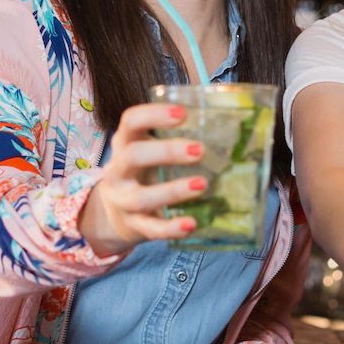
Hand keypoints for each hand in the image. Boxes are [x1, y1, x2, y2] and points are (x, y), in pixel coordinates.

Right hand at [79, 102, 209, 257]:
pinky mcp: (134, 226)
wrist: (114, 213)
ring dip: (172, 191)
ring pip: (141, 197)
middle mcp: (118, 171)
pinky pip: (151, 229)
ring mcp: (123, 201)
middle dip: (166, 152)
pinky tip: (192, 224)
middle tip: (199, 150)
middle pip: (133, 156)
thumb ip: (175, 136)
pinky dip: (171, 228)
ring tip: (202, 184)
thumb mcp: (149, 149)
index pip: (130, 121)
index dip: (153, 115)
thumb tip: (229, 119)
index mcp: (124, 143)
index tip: (183, 114)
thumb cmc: (142, 172)